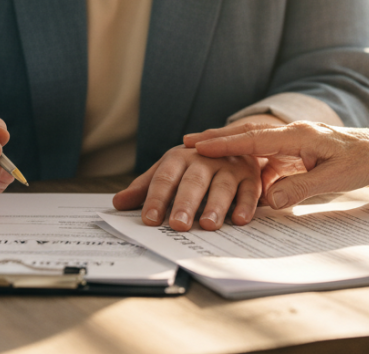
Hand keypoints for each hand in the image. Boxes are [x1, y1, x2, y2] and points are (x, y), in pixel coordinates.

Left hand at [112, 146, 261, 230]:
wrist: (232, 143)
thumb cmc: (193, 166)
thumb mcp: (168, 170)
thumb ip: (145, 187)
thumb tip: (118, 203)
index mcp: (180, 157)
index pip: (165, 178)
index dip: (156, 198)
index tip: (149, 219)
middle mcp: (205, 159)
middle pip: (194, 181)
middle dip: (185, 203)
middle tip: (178, 225)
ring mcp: (229, 167)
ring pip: (222, 186)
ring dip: (216, 206)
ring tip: (207, 225)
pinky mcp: (250, 176)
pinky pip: (250, 190)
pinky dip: (246, 205)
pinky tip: (239, 220)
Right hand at [189, 121, 368, 209]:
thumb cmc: (363, 162)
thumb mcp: (334, 179)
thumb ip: (300, 187)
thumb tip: (268, 200)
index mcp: (299, 135)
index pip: (254, 138)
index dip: (225, 144)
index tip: (198, 146)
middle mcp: (292, 133)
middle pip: (247, 134)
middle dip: (217, 139)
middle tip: (186, 143)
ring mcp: (294, 141)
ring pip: (253, 143)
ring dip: (228, 148)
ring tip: (199, 152)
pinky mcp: (297, 151)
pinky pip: (265, 153)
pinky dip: (245, 158)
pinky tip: (232, 167)